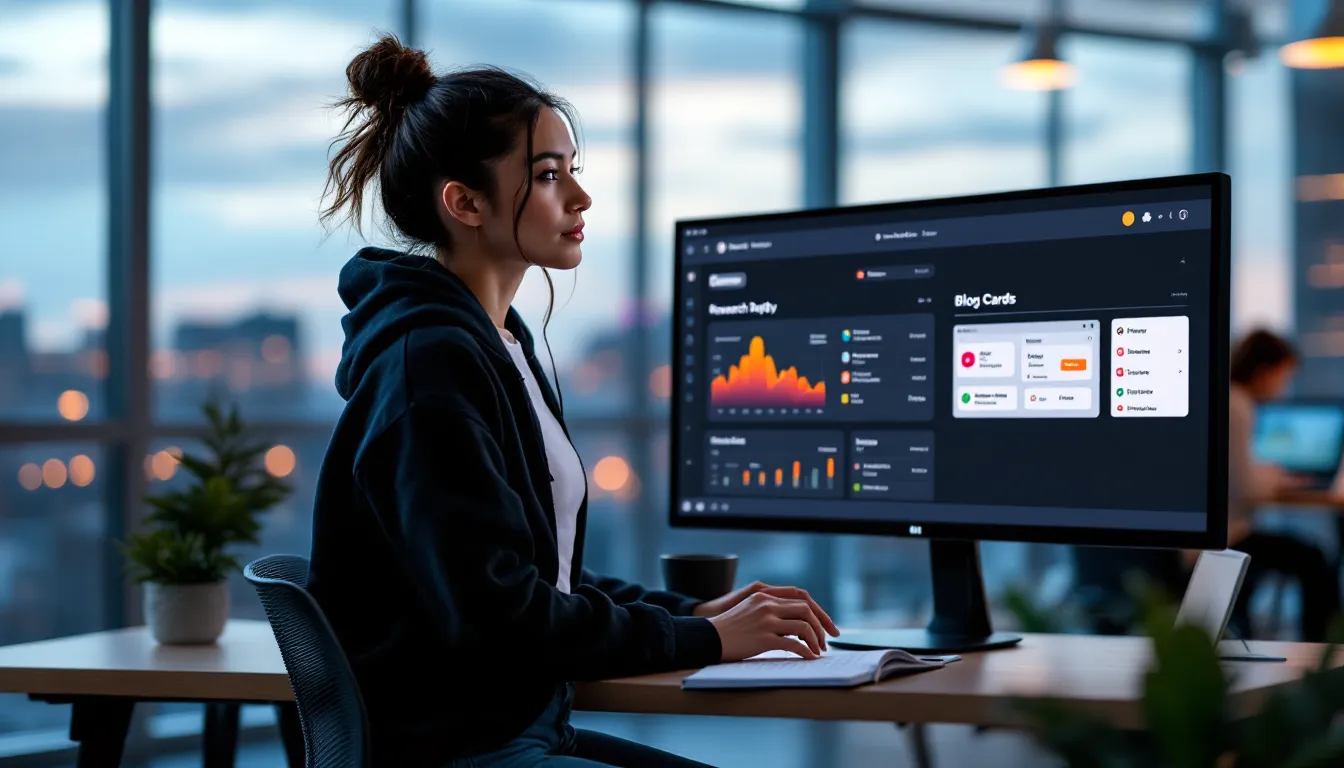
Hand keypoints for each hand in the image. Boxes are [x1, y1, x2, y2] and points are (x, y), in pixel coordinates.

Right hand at [705, 590, 839, 661]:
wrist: (707, 637)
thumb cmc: (728, 629)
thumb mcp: (749, 610)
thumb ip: (769, 610)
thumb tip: (796, 624)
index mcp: (764, 595)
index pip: (801, 597)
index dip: (818, 611)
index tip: (826, 625)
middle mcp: (767, 604)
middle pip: (807, 609)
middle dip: (821, 625)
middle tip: (826, 640)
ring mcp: (766, 620)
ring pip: (804, 626)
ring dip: (816, 640)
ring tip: (818, 651)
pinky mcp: (764, 638)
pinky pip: (795, 644)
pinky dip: (806, 651)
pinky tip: (809, 657)